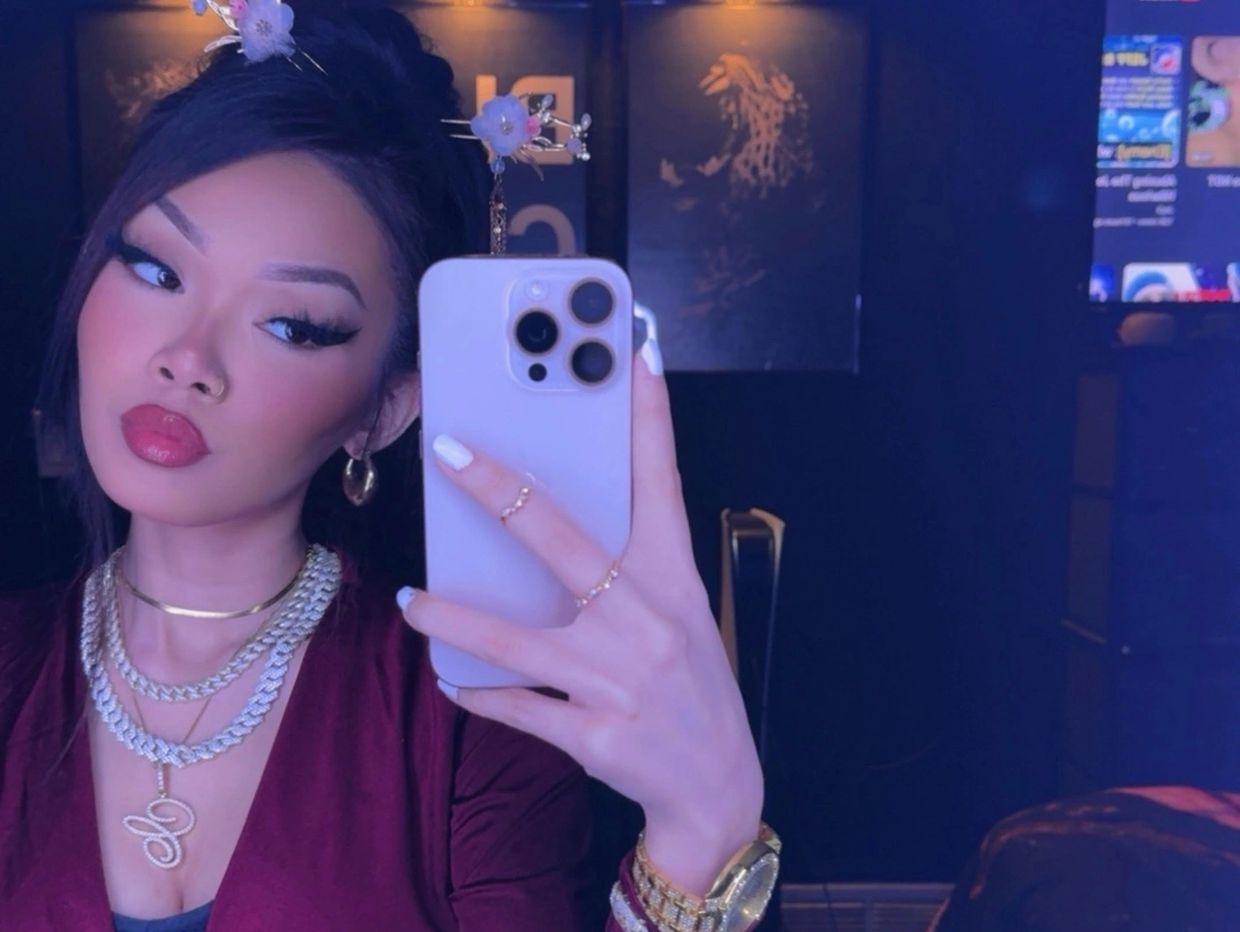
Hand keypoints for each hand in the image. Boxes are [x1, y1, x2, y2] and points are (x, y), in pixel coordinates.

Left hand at [398, 337, 763, 894]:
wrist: (717, 789)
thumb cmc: (693, 685)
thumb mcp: (680, 614)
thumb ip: (628, 568)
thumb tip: (545, 522)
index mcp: (675, 579)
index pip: (661, 481)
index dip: (648, 415)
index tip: (633, 353)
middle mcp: (648, 621)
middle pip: (562, 540)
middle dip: (501, 491)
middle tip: (450, 452)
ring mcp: (619, 679)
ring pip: (516, 638)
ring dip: (454, 618)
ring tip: (410, 598)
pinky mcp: (595, 733)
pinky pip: (517, 708)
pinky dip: (480, 694)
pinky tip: (452, 682)